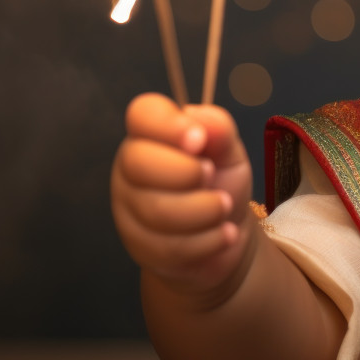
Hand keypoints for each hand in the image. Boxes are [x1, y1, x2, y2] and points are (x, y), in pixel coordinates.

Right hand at [111, 93, 255, 301]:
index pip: (142, 114)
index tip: (199, 140)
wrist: (225, 231)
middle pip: (139, 163)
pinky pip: (168, 246)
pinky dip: (207, 241)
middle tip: (213, 175)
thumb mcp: (229, 151)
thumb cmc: (222, 181)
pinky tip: (225, 234)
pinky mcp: (139, 246)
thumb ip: (219, 130)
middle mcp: (131, 167)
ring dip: (204, 210)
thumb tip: (202, 121)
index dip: (167, 125)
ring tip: (226, 206)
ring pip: (156, 210)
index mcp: (152, 134)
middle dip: (186, 172)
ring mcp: (130, 209)